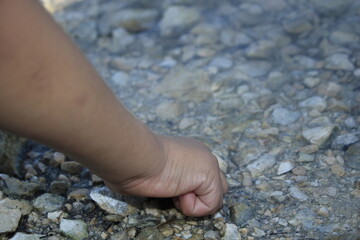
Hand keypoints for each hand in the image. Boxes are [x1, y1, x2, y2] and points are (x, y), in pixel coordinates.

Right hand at [105, 135, 227, 216]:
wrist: (137, 155)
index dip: (191, 190)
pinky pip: (210, 206)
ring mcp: (209, 164)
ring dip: (193, 202)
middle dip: (200, 197)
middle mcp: (203, 155)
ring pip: (215, 199)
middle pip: (217, 188)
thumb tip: (170, 188)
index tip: (169, 185)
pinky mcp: (210, 176)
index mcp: (191, 151)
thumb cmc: (135, 162)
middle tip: (175, 191)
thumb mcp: (152, 170)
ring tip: (174, 189)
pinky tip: (178, 191)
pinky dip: (192, 207)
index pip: (204, 177)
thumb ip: (169, 177)